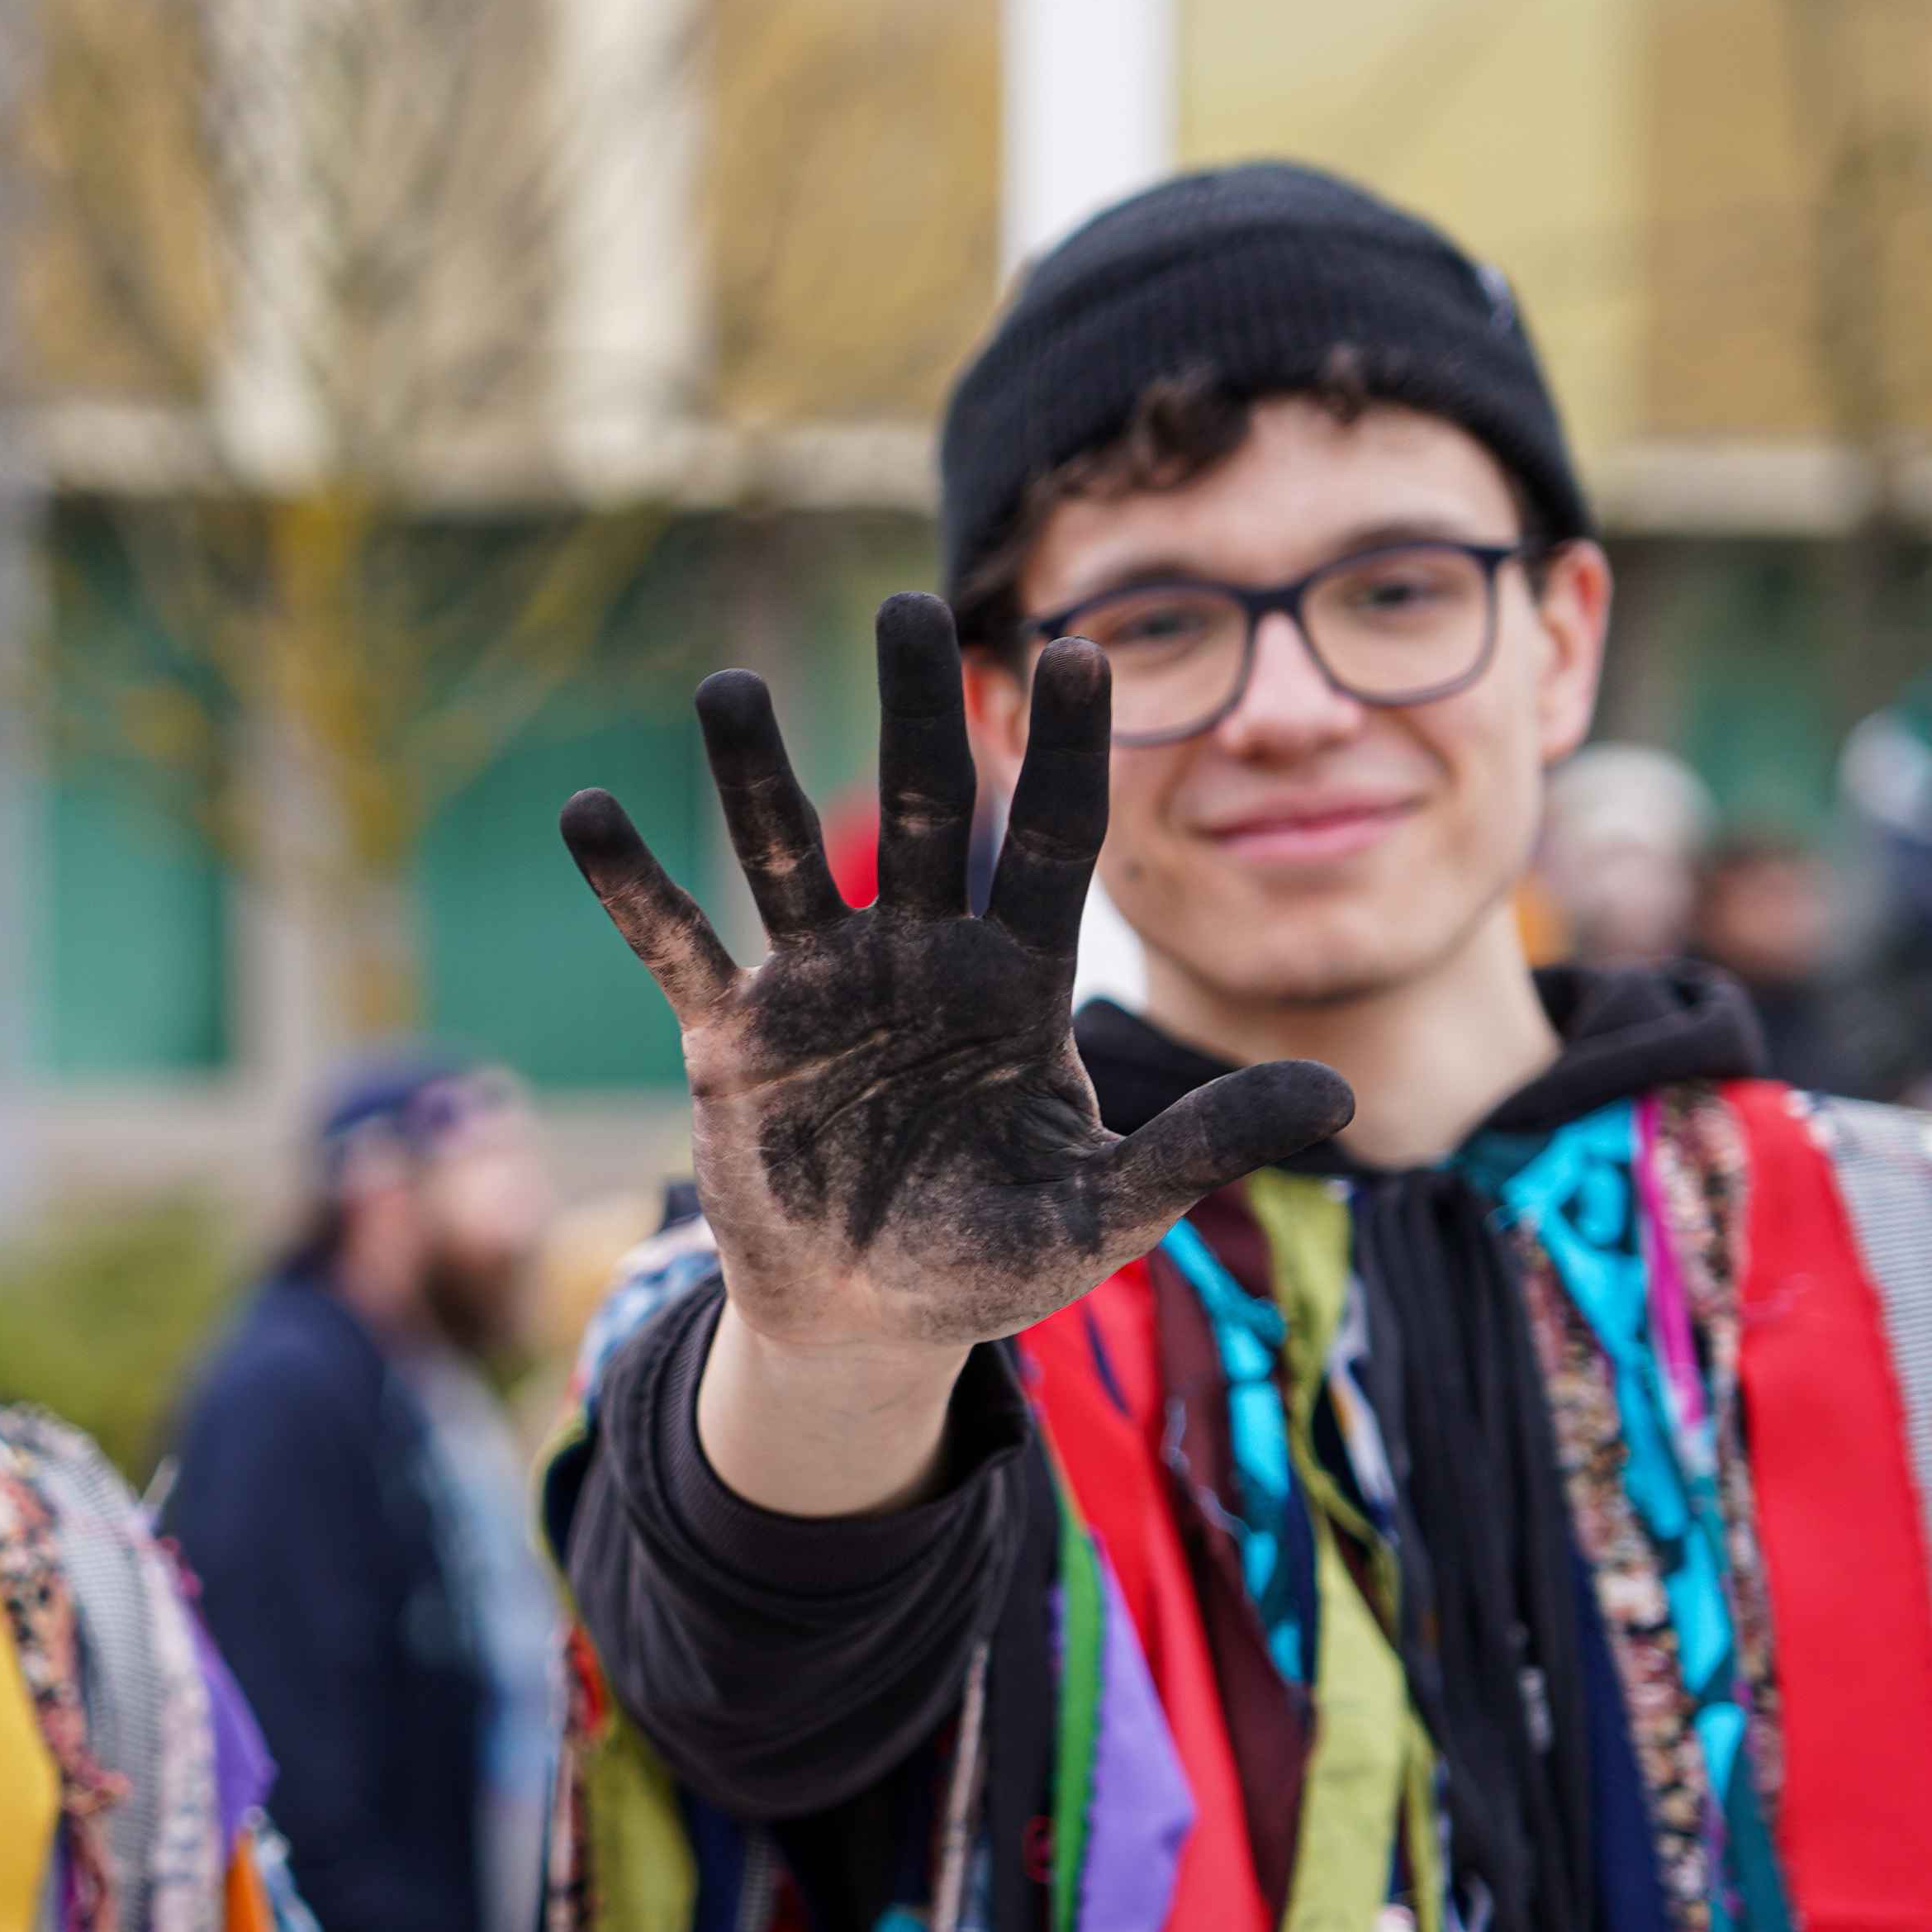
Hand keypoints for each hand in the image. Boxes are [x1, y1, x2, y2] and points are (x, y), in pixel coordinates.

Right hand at [559, 597, 1351, 1361]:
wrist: (868, 1323)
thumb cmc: (991, 1256)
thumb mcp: (1105, 1210)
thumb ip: (1201, 1145)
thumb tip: (1343, 1098)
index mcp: (1017, 979)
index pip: (1057, 839)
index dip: (1071, 751)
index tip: (1087, 651)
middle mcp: (918, 956)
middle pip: (925, 809)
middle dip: (917, 711)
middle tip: (906, 608)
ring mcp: (821, 987)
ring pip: (786, 855)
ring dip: (754, 773)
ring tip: (728, 688)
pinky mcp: (734, 1037)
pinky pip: (678, 945)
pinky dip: (633, 886)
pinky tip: (589, 812)